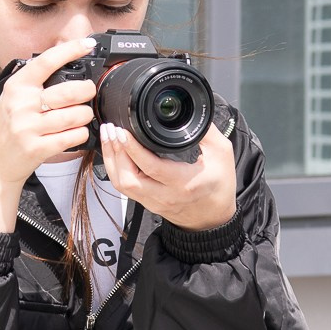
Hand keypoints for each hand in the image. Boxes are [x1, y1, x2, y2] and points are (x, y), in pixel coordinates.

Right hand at [0, 34, 97, 231]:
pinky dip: (81, 133)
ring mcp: (28, 127)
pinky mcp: (37, 148)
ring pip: (75, 115)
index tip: (88, 44)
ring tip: (82, 115)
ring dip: (86, 115)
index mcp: (17, 86)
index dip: (70, 50)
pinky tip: (76, 132)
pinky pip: (73, 136)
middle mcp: (21, 104)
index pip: (46, 61)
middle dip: (87, 90)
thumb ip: (35, 82)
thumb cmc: (7, 127)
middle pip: (70, 90)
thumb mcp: (13, 98)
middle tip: (88, 92)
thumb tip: (67, 60)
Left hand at [99, 120, 237, 232]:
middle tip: (111, 130)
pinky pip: (124, 187)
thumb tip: (192, 111)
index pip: (152, 167)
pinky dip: (115, 169)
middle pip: (128, 179)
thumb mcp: (222, 153)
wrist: (214, 218)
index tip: (122, 131)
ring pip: (122, 184)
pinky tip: (113, 152)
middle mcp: (165, 195)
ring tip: (108, 137)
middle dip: (115, 153)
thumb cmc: (219, 187)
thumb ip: (207, 131)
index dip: (133, 149)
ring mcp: (153, 201)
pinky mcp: (146, 203)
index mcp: (184, 183)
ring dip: (111, 160)